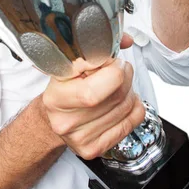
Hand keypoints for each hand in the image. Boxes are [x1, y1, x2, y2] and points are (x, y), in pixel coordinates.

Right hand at [42, 38, 144, 160]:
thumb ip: (96, 49)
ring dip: (130, 89)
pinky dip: (134, 107)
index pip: (94, 90)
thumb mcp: (70, 64)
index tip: (112, 60)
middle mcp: (65, 122)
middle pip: (115, 96)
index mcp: (55, 97)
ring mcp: (80, 138)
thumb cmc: (64, 86)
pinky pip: (131, 122)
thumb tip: (126, 40)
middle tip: (120, 68)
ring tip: (119, 83)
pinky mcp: (94, 149)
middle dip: (125, 75)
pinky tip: (123, 100)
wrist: (54, 117)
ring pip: (125, 107)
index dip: (112, 69)